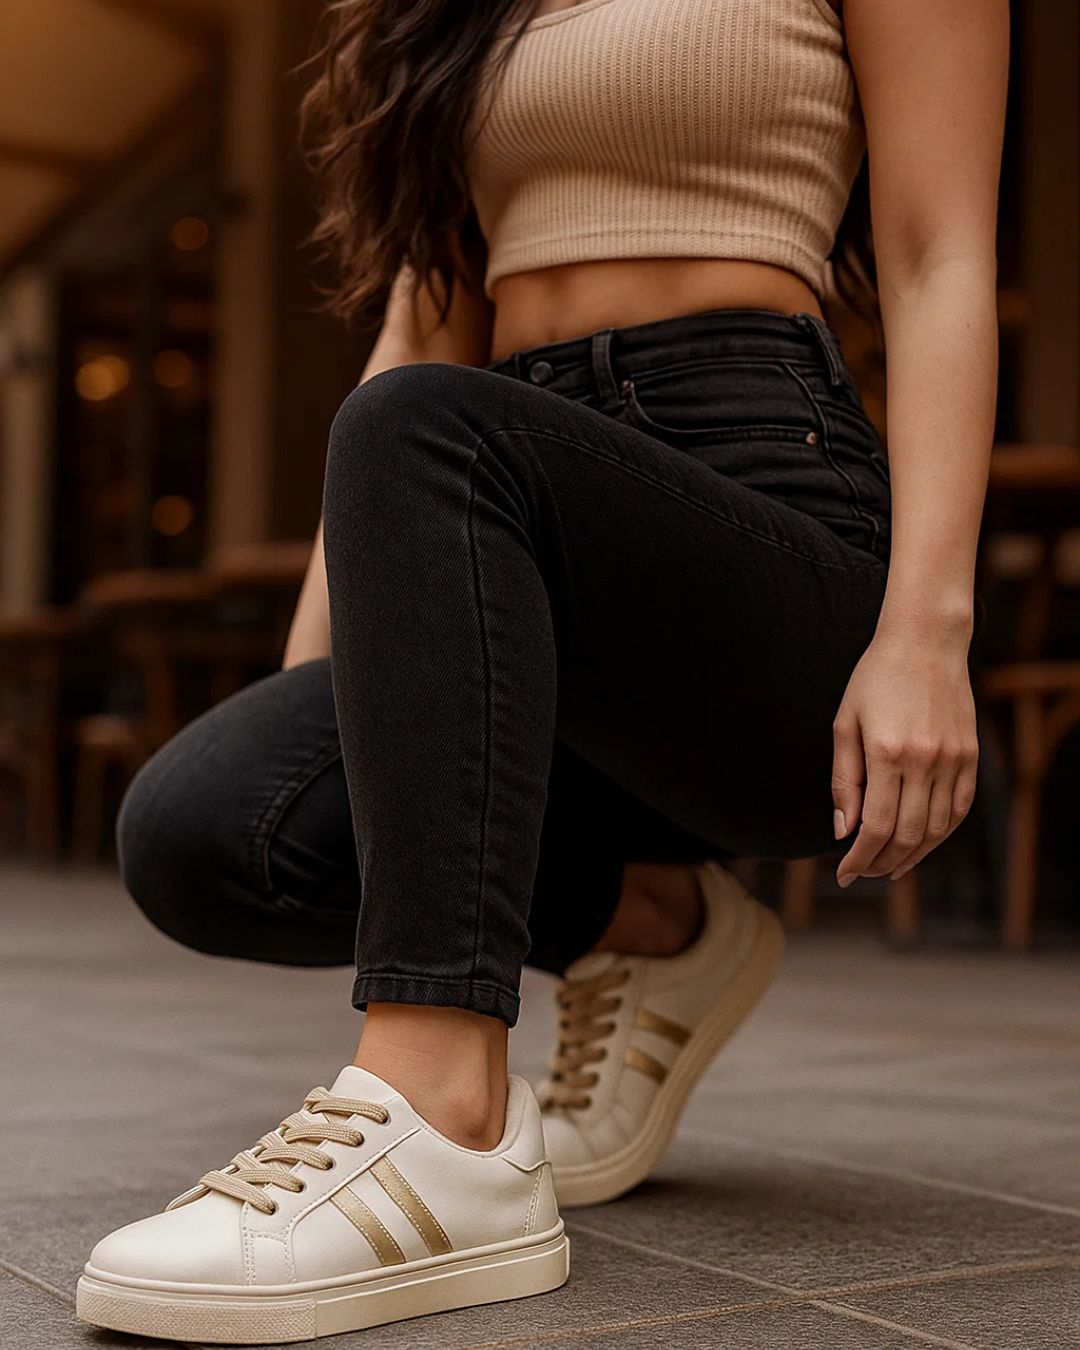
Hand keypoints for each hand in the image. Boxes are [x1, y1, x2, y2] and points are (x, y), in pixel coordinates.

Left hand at [831, 629, 978, 885]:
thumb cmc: (875, 679)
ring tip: (888, 865)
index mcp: (887, 753)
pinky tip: (921, 843)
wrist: (925, 642)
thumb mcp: (845, 724)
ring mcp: (953, 759)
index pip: (876, 827)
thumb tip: (843, 831)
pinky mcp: (971, 755)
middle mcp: (925, 760)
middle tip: (862, 872)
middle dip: (882, 863)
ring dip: (912, 856)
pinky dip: (941, 834)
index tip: (844, 874)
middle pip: (908, 836)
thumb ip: (844, 781)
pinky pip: (960, 809)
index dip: (860, 858)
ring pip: (937, 830)